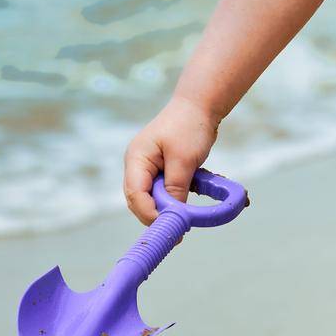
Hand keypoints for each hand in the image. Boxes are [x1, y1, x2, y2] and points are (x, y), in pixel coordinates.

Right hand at [123, 94, 219, 225]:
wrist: (200, 105)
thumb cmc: (190, 126)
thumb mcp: (184, 159)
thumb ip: (176, 187)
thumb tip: (173, 215)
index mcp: (136, 159)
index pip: (135, 194)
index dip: (149, 213)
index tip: (168, 226)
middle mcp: (138, 165)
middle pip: (141, 200)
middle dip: (158, 214)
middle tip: (179, 230)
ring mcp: (150, 167)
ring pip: (155, 197)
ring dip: (171, 206)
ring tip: (188, 216)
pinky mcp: (163, 169)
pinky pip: (167, 189)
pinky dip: (179, 196)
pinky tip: (194, 196)